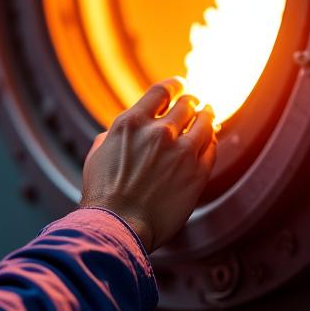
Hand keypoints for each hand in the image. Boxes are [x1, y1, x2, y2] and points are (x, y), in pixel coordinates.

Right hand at [78, 77, 217, 251]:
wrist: (119, 226)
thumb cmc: (103, 194)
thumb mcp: (97, 154)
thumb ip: (114, 136)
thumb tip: (123, 132)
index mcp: (132, 123)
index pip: (162, 90)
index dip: (175, 85)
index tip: (180, 86)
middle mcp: (159, 132)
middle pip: (187, 103)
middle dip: (191, 102)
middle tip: (194, 104)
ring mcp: (182, 152)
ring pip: (205, 121)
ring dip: (207, 116)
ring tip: (208, 115)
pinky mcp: (197, 173)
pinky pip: (212, 147)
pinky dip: (211, 141)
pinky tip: (209, 141)